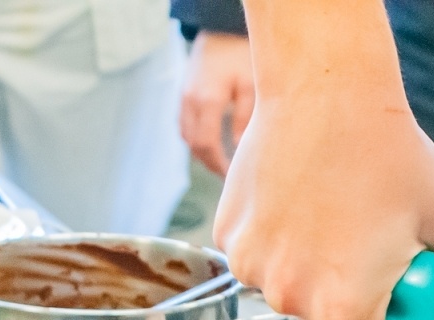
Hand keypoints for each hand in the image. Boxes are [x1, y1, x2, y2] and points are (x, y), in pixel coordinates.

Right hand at [181, 32, 254, 176]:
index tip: (231, 176)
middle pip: (194, 145)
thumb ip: (244, 119)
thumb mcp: (251, 87)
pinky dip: (196, 139)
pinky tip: (211, 146)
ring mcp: (183, 98)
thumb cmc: (240, 56)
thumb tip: (239, 149)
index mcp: (208, 100)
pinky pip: (184, 125)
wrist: (219, 31)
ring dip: (202, 153)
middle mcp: (190, 101)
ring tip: (221, 164)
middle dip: (210, 163)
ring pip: (186, 137)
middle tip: (229, 175)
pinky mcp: (182, 95)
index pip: (207, 144)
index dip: (218, 164)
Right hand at [214, 14, 433, 319]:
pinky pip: (259, 257)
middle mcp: (292, 295)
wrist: (326, 90)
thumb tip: (419, 295)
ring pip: (286, 288)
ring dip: (306, 270)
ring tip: (330, 217)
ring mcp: (254, 265)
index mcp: (346, 307)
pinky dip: (279, 241)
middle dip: (341, 305)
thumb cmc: (385, 150)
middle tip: (362, 256)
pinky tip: (300, 202)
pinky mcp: (230, 235)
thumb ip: (427, 278)